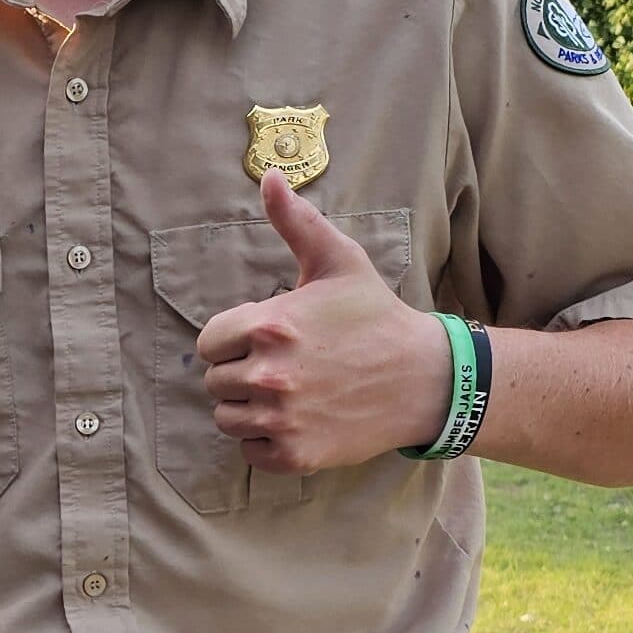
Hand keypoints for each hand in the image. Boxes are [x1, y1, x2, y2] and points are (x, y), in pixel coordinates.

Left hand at [196, 174, 451, 470]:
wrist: (423, 378)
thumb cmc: (375, 315)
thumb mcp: (338, 260)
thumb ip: (295, 221)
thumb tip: (269, 177)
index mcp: (268, 325)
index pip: (209, 342)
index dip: (232, 339)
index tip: (263, 338)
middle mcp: (269, 375)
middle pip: (215, 381)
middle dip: (238, 372)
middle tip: (279, 366)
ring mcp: (282, 419)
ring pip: (227, 419)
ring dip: (246, 408)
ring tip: (283, 393)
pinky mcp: (295, 454)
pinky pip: (249, 452)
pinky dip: (264, 441)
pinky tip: (293, 420)